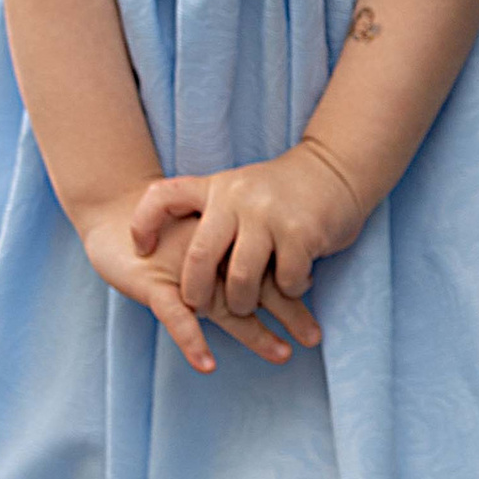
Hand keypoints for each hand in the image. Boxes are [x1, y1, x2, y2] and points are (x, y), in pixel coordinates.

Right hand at [73, 199, 305, 373]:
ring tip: (283, 354)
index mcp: (231, 244)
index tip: (319, 312)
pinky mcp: (155, 286)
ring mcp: (186, 272)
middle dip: (290, 314)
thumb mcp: (212, 247)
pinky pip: (176, 317)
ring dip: (255, 333)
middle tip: (315, 338)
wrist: (115, 211)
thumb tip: (304, 282)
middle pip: (259, 288)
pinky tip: (207, 364)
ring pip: (226, 306)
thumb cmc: (169, 233)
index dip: (295, 289)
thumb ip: (250, 263)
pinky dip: (191, 340)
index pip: (270, 268)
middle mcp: (214, 258)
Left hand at [128, 138, 363, 345]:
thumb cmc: (282, 191)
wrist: (336, 169)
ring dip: (242, 302)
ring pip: (242, 278)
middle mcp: (238, 198)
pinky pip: (286, 281)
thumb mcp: (239, 189)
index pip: (163, 197)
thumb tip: (173, 255)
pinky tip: (294, 284)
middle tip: (199, 309)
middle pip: (200, 257)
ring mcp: (270, 216)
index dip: (143, 224)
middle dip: (197, 293)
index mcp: (217, 187)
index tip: (141, 249)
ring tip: (246, 305)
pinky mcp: (302, 234)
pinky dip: (289, 290)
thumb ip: (213, 213)